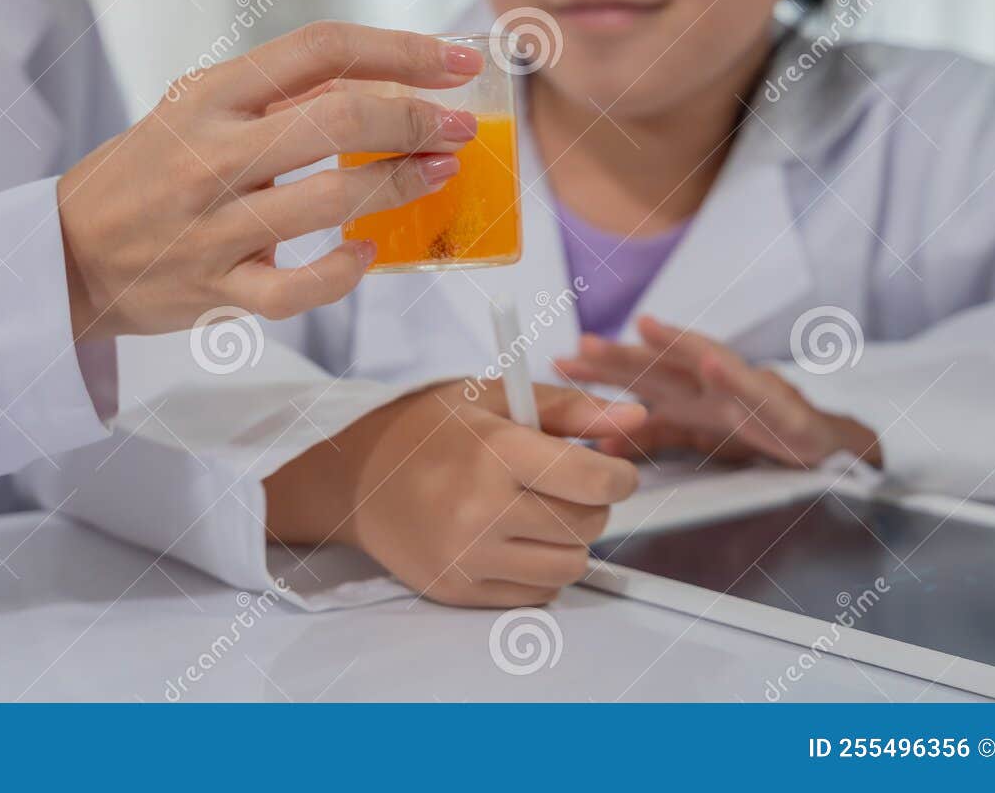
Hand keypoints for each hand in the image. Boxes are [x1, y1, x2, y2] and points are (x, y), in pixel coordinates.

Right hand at [57, 22, 484, 336]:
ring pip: (331, 199)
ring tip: (436, 173)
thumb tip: (381, 81)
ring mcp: (212, 227)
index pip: (319, 48)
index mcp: (207, 97)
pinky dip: (343, 272)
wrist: (62, 254)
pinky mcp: (215, 291)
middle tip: (455, 127)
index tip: (456, 59)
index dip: (401, 48)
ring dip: (401, 183)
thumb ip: (272, 97)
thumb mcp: (190, 111)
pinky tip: (365, 253)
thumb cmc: (143, 176)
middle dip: (417, 118)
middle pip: (339, 117)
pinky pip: (297, 288)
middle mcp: (209, 155)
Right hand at [264, 378, 643, 606]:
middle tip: (565, 485)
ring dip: (569, 541)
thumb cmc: (430, 430)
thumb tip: (636, 416)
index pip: (595, 481)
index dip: (619, 475)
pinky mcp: (458, 590)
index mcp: (494, 451)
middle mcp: (480, 508)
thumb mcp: (496, 398)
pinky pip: (536, 595)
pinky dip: (540, 570)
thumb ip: (570, 408)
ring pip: (570, 566)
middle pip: (587, 525)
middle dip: (592, 504)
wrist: (357, 477)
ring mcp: (467, 556)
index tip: (613, 469)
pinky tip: (514, 539)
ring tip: (540, 512)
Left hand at [552, 316, 879, 468]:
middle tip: (584, 345)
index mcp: (688, 394)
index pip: (638, 378)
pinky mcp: (780, 406)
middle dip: (623, 355)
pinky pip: (756, 391)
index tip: (559, 362)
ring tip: (646, 327)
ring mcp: (745, 390)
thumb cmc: (755, 430)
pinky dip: (736, 376)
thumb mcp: (696, 437)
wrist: (820, 445)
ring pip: (707, 363)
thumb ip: (652, 437)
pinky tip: (713, 364)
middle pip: (662, 365)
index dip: (599, 370)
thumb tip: (600, 446)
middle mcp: (711, 384)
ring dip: (677, 344)